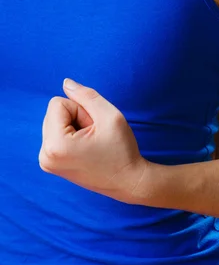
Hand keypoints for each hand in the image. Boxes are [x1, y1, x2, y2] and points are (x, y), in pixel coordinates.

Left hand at [39, 78, 148, 202]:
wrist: (128, 181)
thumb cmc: (122, 150)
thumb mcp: (110, 116)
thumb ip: (86, 95)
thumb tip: (66, 83)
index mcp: (55, 145)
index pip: (57, 103)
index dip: (81, 110)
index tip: (95, 129)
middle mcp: (44, 155)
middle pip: (53, 112)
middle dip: (76, 118)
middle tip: (95, 138)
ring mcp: (45, 161)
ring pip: (55, 122)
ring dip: (74, 127)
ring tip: (91, 144)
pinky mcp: (50, 163)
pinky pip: (56, 133)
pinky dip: (71, 136)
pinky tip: (86, 149)